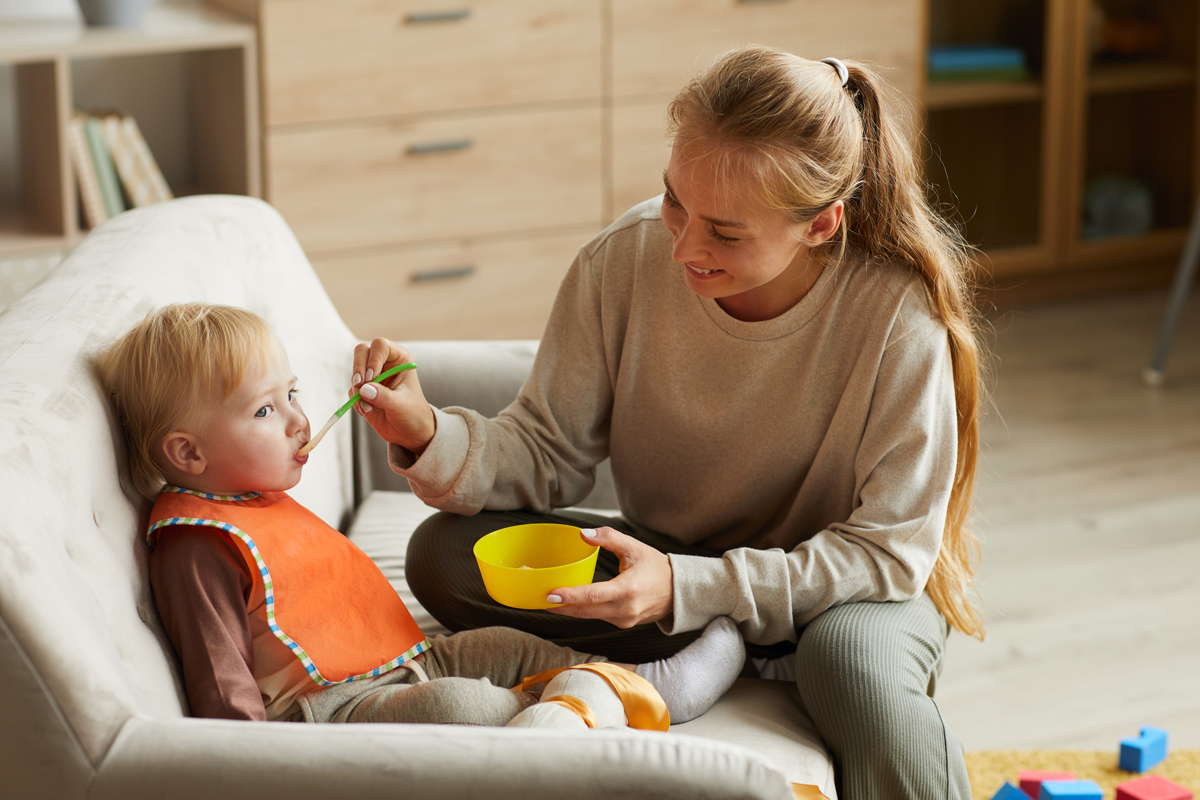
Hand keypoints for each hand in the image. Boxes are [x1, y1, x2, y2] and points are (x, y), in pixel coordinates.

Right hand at [350, 338, 435, 454]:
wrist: (409, 432)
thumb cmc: (413, 414)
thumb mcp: (401, 404)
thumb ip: (384, 396)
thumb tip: (363, 389)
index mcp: (399, 359)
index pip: (380, 345)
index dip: (373, 359)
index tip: (372, 377)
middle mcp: (384, 364)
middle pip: (362, 351)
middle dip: (358, 369)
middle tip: (360, 385)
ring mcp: (372, 377)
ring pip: (354, 372)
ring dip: (357, 390)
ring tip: (369, 407)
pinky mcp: (363, 391)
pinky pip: (352, 390)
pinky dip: (356, 401)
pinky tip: (368, 411)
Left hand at [546, 527, 673, 627]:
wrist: (678, 591)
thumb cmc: (656, 568)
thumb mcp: (634, 547)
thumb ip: (608, 538)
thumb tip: (583, 534)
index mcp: (628, 590)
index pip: (593, 595)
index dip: (570, 596)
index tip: (550, 595)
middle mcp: (625, 609)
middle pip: (585, 611)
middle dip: (561, 607)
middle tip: (540, 599)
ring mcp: (624, 620)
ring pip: (590, 616)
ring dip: (570, 610)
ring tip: (550, 600)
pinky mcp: (623, 624)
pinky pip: (598, 617)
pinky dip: (583, 610)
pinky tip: (571, 603)